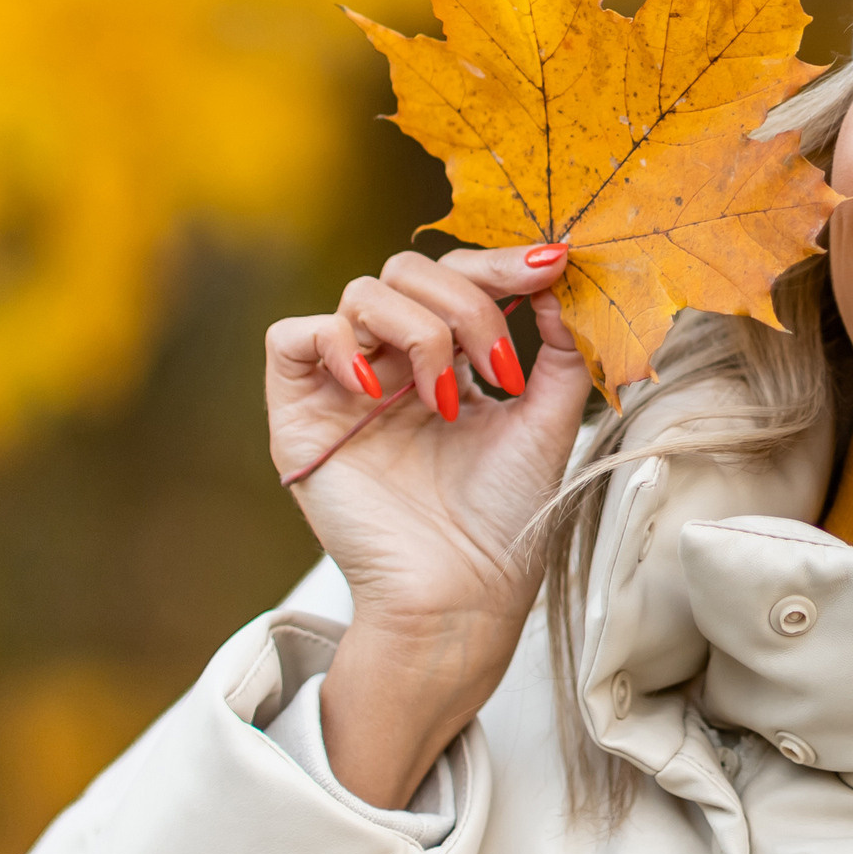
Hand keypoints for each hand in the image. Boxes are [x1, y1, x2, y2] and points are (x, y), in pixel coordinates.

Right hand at [264, 244, 589, 805]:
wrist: (464, 590)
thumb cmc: (504, 517)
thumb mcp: (549, 417)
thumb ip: (560, 345)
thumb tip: (558, 277)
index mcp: (448, 360)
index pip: (459, 275)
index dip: (501, 263)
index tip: (552, 266)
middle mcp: (391, 364)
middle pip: (409, 270)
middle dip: (467, 301)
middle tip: (501, 366)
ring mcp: (344, 386)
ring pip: (362, 292)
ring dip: (422, 331)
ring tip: (450, 397)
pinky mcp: (299, 415)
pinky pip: (293, 336)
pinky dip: (340, 345)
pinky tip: (383, 394)